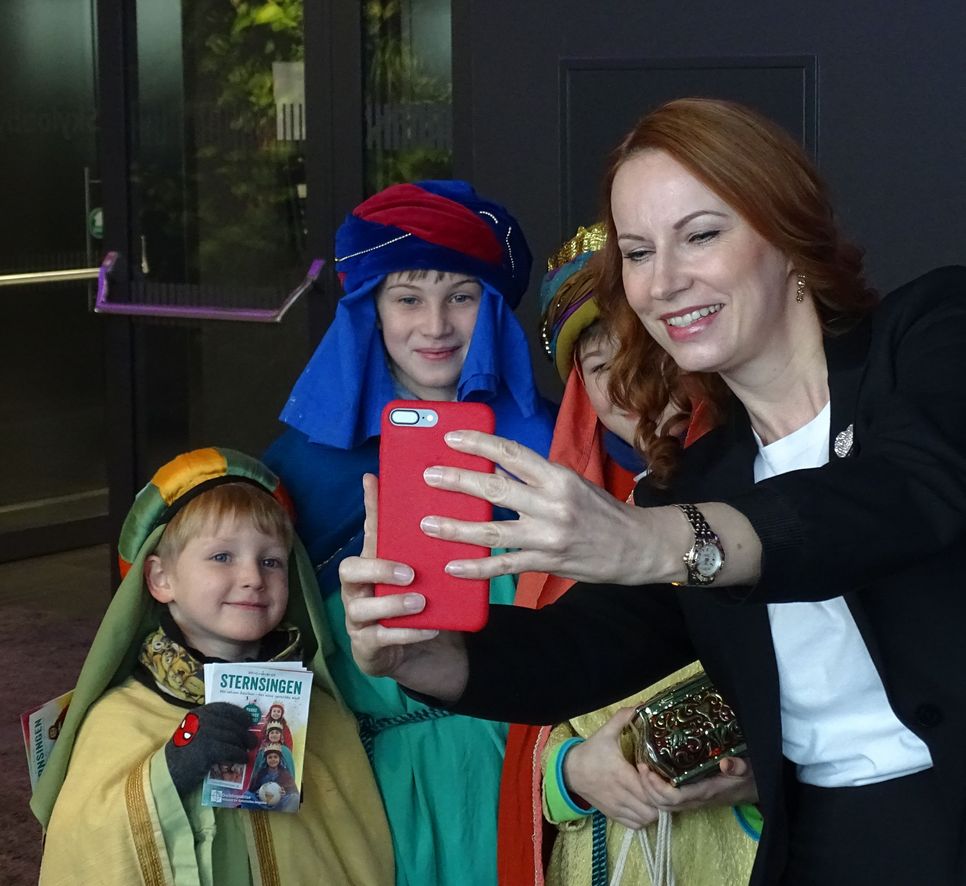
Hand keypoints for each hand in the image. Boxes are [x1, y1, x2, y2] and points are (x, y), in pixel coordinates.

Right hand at [164, 702, 256, 796]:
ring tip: (248, 751)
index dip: (239, 714)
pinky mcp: (208, 748)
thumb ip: (211, 726)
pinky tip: (244, 759)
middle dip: (245, 733)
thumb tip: (239, 728)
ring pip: (233, 737)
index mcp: (198, 713)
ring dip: (243, 745)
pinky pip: (231, 750)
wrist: (168, 773)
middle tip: (253, 741)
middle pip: (232, 724)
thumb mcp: (195, 733)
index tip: (248, 720)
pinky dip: (240, 755)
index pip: (224, 708)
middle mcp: (202, 719)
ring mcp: (205, 733)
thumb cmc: (182, 754)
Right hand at [339, 474, 469, 702]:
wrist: (421, 652)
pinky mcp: (367, 647)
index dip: (369, 507)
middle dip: (377, 568)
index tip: (372, 479)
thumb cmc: (419, 604)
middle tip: (410, 572)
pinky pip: (380, 639)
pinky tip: (430, 628)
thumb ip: (428, 547)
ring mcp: (358, 619)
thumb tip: (446, 510)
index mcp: (372, 565)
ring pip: (360, 608)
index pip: (368, 531)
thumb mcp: (427, 573)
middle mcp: (358, 589)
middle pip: (348, 571)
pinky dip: (407, 633)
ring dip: (393, 604)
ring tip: (421, 602)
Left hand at [418, 431, 673, 585]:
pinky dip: (476, 568)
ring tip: (427, 524)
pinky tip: (452, 566)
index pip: (511, 454)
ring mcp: (548, 536)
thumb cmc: (602, 511)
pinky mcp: (547, 562)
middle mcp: (552, 503)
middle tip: (428, 476)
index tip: (450, 438)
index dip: (478, 444)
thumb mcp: (572, 484)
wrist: (638, 546)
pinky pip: (504, 566)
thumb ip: (535, 479)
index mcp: (558, 476)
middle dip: (457, 482)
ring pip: (492, 532)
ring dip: (455, 528)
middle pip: (494, 490)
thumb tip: (492, 470)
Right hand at [562, 708, 659, 829]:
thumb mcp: (605, 732)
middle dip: (661, 800)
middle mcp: (620, 794)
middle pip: (651, 809)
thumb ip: (623, 718)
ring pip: (646, 819)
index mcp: (620, 774)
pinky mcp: (613, 815)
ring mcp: (616, 807)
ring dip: (654, 810)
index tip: (660, 774)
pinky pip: (635, 825)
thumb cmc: (590, 752)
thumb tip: (641, 705)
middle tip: (664, 786)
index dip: (658, 785)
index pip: (648, 790)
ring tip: (656, 795)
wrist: (569, 771)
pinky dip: (644, 818)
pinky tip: (645, 805)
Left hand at [637, 755, 758, 813]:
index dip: (657, 787)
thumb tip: (726, 763)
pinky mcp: (690, 797)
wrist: (752, 789)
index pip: (675, 797)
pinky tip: (650, 773)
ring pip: (663, 804)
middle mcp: (695, 799)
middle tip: (639, 765)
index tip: (646, 768)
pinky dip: (655, 789)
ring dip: (649, 789)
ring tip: (641, 767)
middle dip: (647, 788)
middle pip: (663, 803)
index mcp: (705, 792)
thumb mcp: (747, 768)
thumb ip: (738, 766)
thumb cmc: (748, 776)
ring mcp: (691, 800)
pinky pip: (668, 799)